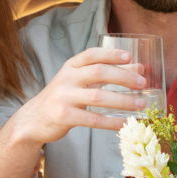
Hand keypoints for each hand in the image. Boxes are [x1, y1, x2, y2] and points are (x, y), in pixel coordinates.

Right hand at [10, 47, 145, 144]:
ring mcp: (64, 97)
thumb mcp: (80, 81)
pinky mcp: (65, 117)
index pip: (92, 55)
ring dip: (123, 100)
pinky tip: (125, 123)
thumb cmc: (64, 97)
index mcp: (70, 66)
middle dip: (124, 77)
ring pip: (98, 97)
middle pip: (99, 73)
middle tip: (142, 83)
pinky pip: (93, 119)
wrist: (34, 119)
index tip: (129, 57)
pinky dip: (112, 122)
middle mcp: (66, 79)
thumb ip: (106, 73)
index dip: (111, 54)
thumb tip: (139, 67)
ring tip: (141, 104)